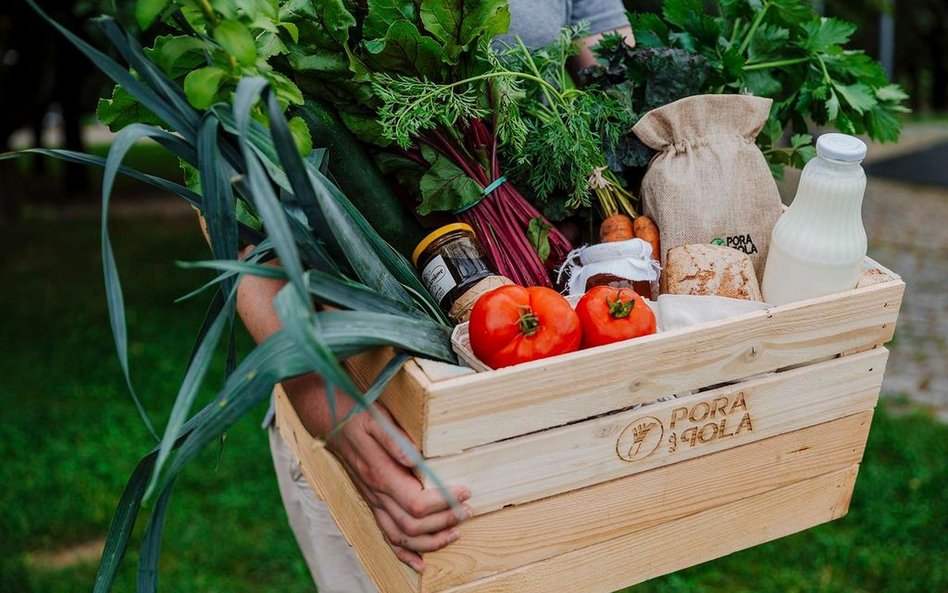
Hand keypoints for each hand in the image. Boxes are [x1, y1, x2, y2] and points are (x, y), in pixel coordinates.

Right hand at [329, 404, 471, 572]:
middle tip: (468, 511)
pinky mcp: (374, 505)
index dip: (443, 503)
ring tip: (456, 533)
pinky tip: (421, 563)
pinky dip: (405, 554)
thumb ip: (396, 440)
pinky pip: (387, 537)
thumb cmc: (360, 418)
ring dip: (430, 541)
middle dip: (444, 522)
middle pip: (412, 524)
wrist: (335, 423)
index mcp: (381, 474)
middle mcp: (377, 494)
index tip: (464, 492)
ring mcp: (374, 503)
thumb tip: (416, 458)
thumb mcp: (379, 420)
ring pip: (401, 537)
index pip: (416, 502)